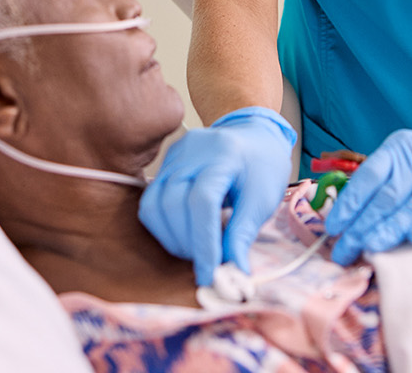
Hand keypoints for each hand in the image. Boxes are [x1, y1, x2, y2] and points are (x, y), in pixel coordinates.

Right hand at [139, 106, 294, 286]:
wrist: (253, 137)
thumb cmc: (261, 168)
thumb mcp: (261, 200)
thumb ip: (242, 235)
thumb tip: (234, 274)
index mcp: (223, 155)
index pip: (202, 202)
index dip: (203, 242)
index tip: (210, 274)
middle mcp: (191, 151)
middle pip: (173, 204)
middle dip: (187, 244)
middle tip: (207, 263)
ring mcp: (172, 157)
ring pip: (153, 206)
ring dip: (171, 239)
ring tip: (196, 251)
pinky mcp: (163, 166)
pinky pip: (150, 202)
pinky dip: (163, 227)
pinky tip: (184, 236)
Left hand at [323, 112, 411, 264]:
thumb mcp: (407, 162)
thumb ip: (382, 184)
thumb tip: (347, 219)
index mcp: (397, 150)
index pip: (367, 179)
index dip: (349, 204)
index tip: (333, 228)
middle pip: (385, 198)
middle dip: (361, 227)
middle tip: (343, 251)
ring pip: (410, 208)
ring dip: (387, 231)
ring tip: (368, 250)